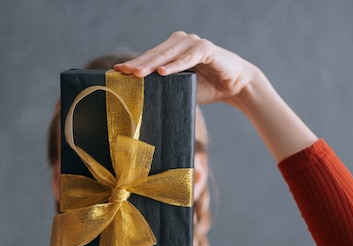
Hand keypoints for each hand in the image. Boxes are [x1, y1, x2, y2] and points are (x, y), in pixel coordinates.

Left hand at [114, 31, 258, 107]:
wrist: (234, 86)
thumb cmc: (207, 86)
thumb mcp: (181, 87)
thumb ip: (164, 86)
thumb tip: (140, 97)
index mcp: (173, 49)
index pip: (150, 56)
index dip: (134, 64)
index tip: (117, 71)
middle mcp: (181, 42)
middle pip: (155, 54)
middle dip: (138, 64)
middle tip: (123, 73)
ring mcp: (194, 43)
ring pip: (168, 54)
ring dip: (152, 64)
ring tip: (137, 74)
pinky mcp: (207, 49)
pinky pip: (189, 57)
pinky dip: (176, 65)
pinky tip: (163, 72)